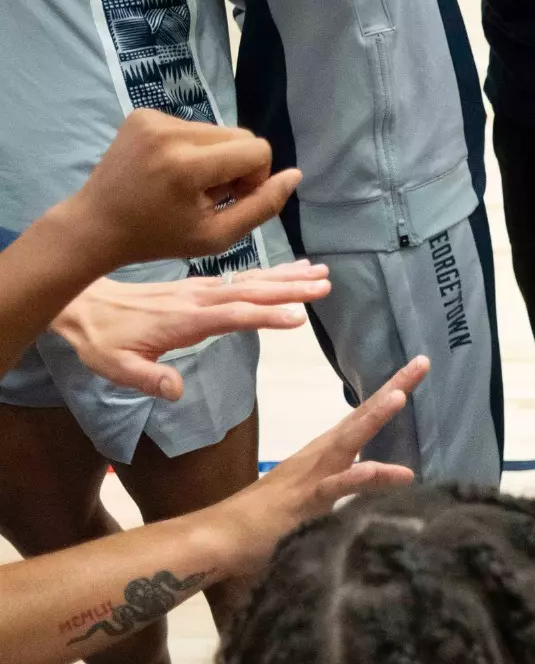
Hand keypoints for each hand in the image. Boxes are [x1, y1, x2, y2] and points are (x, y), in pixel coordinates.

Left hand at [48, 111, 300, 274]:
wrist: (97, 224)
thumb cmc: (160, 238)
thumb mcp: (218, 236)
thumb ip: (263, 206)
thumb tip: (295, 175)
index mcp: (188, 166)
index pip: (257, 150)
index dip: (255, 178)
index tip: (231, 200)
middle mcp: (171, 133)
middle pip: (240, 136)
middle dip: (237, 165)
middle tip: (211, 195)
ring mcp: (152, 119)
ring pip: (217, 131)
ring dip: (214, 157)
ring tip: (188, 185)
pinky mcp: (142, 114)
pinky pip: (192, 126)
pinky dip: (191, 149)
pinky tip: (171, 171)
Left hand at [51, 262, 328, 398]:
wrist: (80, 304)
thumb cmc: (99, 340)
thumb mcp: (114, 366)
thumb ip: (147, 378)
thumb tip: (176, 391)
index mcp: (184, 319)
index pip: (232, 316)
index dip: (265, 316)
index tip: (299, 317)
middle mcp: (197, 299)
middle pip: (251, 292)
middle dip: (289, 288)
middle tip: (325, 283)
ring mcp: (199, 290)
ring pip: (250, 281)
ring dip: (286, 277)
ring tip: (320, 272)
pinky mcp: (198, 288)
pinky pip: (240, 279)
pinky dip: (267, 274)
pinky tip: (286, 272)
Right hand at [207, 357, 427, 574]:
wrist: (224, 537)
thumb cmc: (272, 518)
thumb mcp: (322, 497)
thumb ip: (349, 485)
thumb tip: (374, 474)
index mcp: (328, 453)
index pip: (365, 417)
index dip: (393, 392)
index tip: (421, 366)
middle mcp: (323, 456)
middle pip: (362, 418)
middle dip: (393, 390)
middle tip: (422, 363)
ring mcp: (313, 475)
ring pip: (348, 443)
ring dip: (373, 419)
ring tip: (400, 397)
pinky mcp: (304, 502)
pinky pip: (332, 488)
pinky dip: (354, 478)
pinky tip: (376, 469)